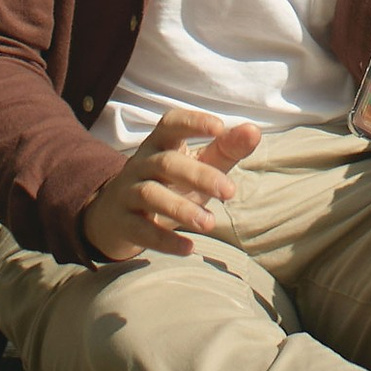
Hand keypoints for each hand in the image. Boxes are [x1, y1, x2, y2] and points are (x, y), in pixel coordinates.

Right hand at [82, 108, 258, 263]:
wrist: (116, 217)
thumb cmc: (168, 184)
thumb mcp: (196, 165)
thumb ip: (225, 149)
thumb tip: (254, 131)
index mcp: (159, 144)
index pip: (170, 123)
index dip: (192, 122)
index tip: (219, 128)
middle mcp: (140, 164)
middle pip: (166, 163)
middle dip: (199, 175)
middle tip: (230, 191)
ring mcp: (127, 193)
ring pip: (150, 195)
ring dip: (181, 208)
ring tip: (210, 223)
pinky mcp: (123, 223)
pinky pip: (141, 230)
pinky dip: (165, 241)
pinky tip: (189, 248)